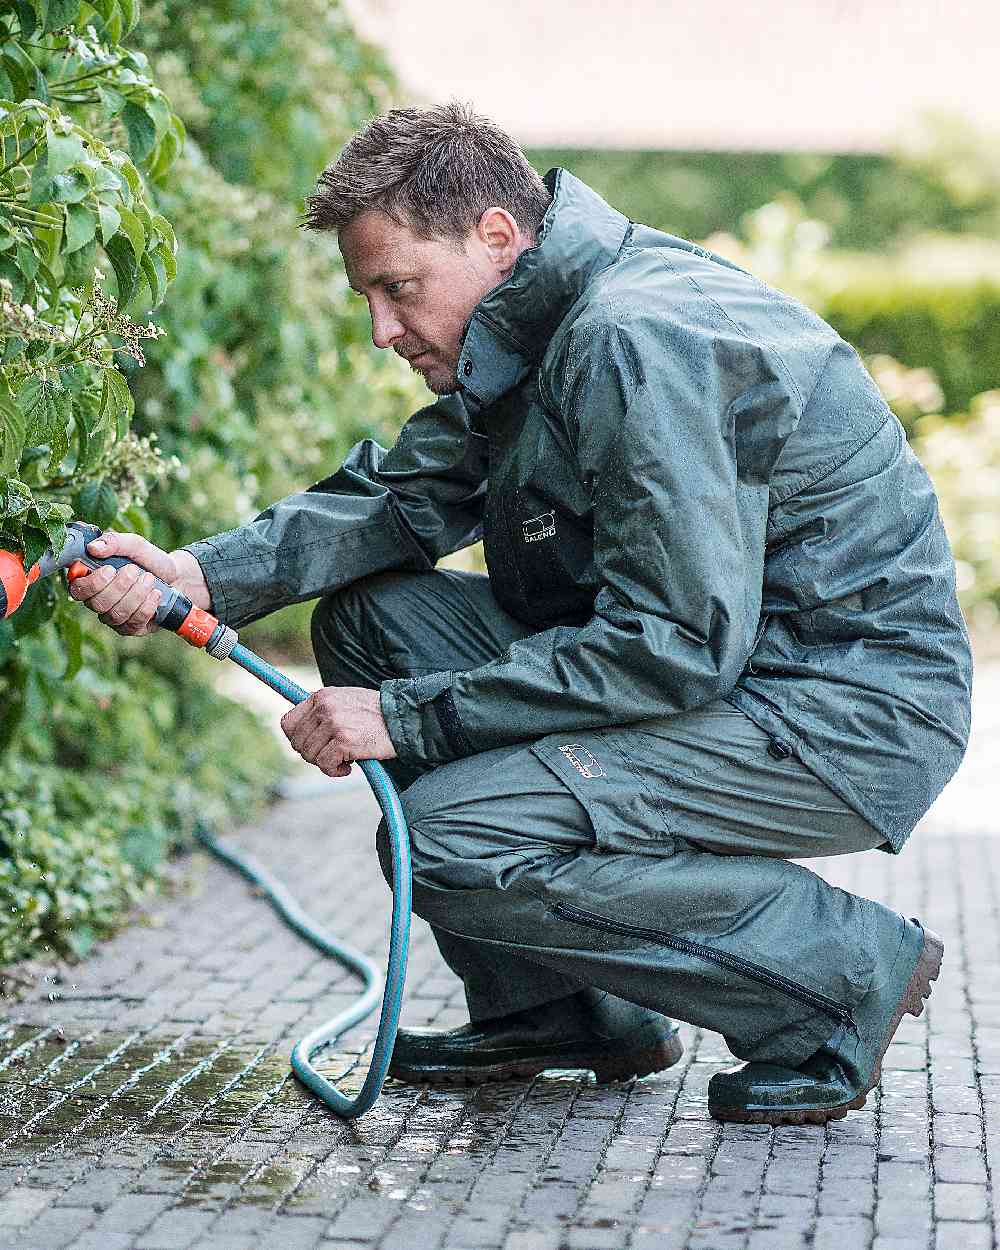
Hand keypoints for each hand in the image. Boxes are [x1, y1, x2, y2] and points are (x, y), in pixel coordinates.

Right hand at [67, 529, 210, 635]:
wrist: (177, 578)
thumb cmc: (149, 561)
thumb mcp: (135, 545)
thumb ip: (114, 542)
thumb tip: (93, 547)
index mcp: (93, 580)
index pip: (77, 589)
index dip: (91, 583)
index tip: (110, 569)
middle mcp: (99, 601)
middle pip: (97, 604)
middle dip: (119, 586)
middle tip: (134, 571)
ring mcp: (114, 617)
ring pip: (116, 614)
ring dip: (136, 594)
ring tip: (149, 579)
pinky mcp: (131, 628)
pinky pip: (134, 622)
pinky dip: (147, 605)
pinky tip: (155, 594)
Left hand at [280, 686, 396, 777]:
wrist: (403, 719)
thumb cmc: (377, 715)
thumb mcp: (345, 701)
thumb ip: (323, 711)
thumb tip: (300, 732)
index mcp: (321, 696)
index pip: (288, 723)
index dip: (296, 739)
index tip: (311, 746)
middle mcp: (324, 707)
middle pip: (297, 743)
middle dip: (312, 754)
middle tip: (331, 755)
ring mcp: (333, 724)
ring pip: (310, 756)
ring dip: (325, 764)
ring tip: (344, 760)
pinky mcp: (344, 741)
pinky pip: (325, 765)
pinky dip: (335, 771)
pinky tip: (349, 767)